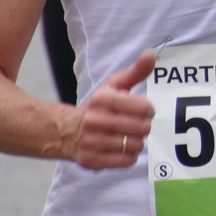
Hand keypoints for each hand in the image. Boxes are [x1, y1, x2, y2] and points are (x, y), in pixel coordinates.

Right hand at [62, 51, 154, 168]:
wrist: (65, 131)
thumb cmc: (98, 107)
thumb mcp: (114, 86)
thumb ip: (135, 72)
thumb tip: (151, 55)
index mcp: (102, 100)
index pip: (143, 107)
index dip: (149, 110)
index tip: (144, 110)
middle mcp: (94, 120)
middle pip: (142, 128)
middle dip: (144, 126)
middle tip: (137, 125)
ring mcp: (91, 142)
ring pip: (135, 145)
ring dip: (137, 142)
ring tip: (129, 136)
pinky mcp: (91, 160)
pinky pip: (126, 161)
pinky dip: (130, 156)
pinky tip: (123, 148)